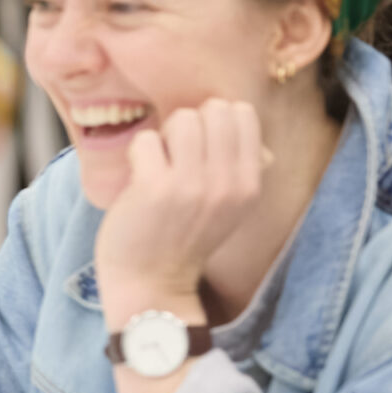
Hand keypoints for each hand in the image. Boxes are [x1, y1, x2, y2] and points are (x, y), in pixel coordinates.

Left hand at [93, 99, 262, 321]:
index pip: (243, 114)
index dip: (214, 120)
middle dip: (189, 123)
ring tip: (157, 164)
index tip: (198, 147)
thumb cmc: (184, 238)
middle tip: (174, 154)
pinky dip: (137, 153)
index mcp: (250, 184)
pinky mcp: (155, 188)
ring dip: (164, 135)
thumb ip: (242, 170)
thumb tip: (254, 136)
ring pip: (182, 118)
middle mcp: (227, 183)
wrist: (152, 283)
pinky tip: (139, 178)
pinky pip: (147, 139)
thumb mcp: (230, 209)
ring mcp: (192, 185)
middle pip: (214, 109)